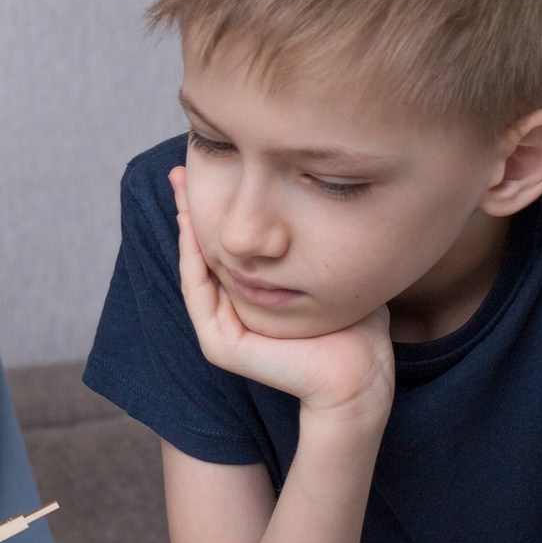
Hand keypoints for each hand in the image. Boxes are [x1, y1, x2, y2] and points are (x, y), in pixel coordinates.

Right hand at [171, 167, 393, 424]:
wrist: (361, 373)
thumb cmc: (356, 325)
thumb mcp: (327, 271)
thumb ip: (311, 245)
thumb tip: (317, 199)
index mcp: (252, 302)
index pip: (224, 250)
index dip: (214, 212)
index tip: (210, 169)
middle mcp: (232, 314)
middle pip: (202, 254)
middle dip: (190, 211)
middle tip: (180, 171)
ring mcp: (222, 331)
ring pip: (195, 270)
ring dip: (184, 228)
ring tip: (180, 190)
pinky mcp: (222, 345)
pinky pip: (199, 293)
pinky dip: (191, 259)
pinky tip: (192, 226)